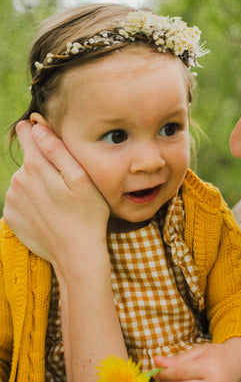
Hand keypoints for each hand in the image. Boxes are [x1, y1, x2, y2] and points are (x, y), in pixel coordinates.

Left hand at [3, 121, 109, 272]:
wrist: (76, 254)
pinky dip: (32, 201)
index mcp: (35, 166)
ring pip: (24, 180)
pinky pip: (20, 199)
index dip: (36, 129)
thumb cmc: (87, 213)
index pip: (27, 133)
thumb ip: (57, 149)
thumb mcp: (81, 177)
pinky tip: (49, 211)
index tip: (47, 135)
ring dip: (38, 184)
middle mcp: (18, 180)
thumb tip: (37, 127)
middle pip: (29, 159)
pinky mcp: (11, 217)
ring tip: (59, 200)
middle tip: (65, 182)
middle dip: (43, 163)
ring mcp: (12, 200)